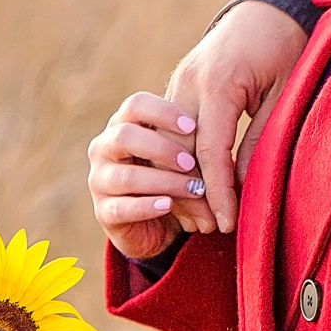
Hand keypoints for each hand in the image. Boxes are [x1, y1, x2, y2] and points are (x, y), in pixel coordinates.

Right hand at [87, 91, 212, 260]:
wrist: (160, 225)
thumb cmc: (178, 176)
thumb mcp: (190, 154)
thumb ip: (199, 140)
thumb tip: (231, 131)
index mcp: (124, 124)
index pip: (135, 105)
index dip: (163, 113)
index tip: (193, 126)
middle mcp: (105, 148)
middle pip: (124, 136)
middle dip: (161, 148)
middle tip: (192, 162)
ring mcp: (100, 180)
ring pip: (126, 176)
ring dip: (164, 182)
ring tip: (195, 190)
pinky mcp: (104, 212)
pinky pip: (121, 208)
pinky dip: (147, 206)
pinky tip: (168, 205)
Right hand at [164, 1, 310, 236]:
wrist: (269, 9)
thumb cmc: (287, 47)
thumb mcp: (285, 94)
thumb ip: (261, 138)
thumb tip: (241, 186)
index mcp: (218, 83)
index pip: (210, 150)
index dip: (217, 191)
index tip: (227, 222)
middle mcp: (189, 82)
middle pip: (179, 149)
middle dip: (193, 193)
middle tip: (210, 228)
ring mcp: (180, 81)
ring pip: (167, 141)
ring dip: (181, 179)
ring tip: (200, 215)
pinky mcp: (180, 84)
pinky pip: (171, 128)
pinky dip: (179, 159)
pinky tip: (192, 184)